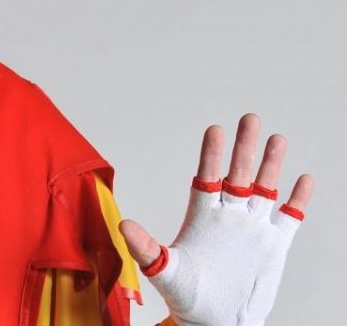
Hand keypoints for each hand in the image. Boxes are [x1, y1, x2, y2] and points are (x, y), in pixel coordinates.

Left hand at [120, 114, 312, 325]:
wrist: (215, 320)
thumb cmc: (185, 297)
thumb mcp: (163, 270)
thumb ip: (145, 248)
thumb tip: (122, 225)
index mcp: (202, 216)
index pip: (207, 177)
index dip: (211, 155)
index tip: (215, 129)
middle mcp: (228, 215)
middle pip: (238, 174)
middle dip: (244, 147)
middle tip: (250, 118)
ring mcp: (252, 227)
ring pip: (264, 188)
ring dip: (271, 165)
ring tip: (276, 138)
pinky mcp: (274, 245)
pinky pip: (289, 217)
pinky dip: (298, 199)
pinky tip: (303, 179)